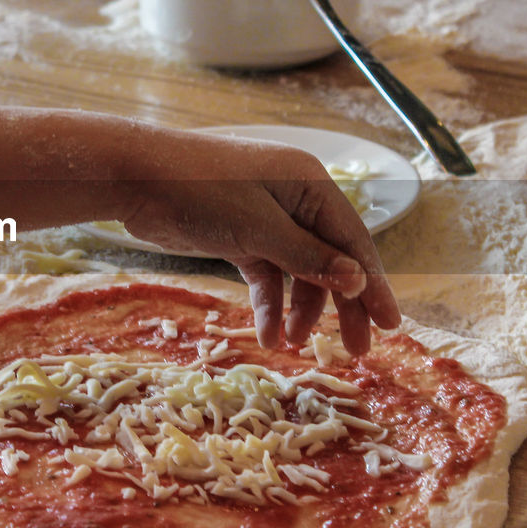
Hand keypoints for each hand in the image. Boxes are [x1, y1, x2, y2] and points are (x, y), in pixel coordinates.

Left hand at [118, 132, 398, 354]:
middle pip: (330, 258)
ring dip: (299, 308)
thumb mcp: (258, 228)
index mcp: (309, 184)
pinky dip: (268, 302)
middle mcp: (293, 199)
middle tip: (355, 350)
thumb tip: (358, 280)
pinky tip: (268, 334)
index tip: (391, 325)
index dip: (373, 284)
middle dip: (341, 305)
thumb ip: (308, 256)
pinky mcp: (238, 235)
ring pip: (297, 270)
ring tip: (293, 345)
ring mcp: (265, 217)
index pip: (353, 240)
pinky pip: (265, 273)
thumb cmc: (200, 191)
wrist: (135, 177)